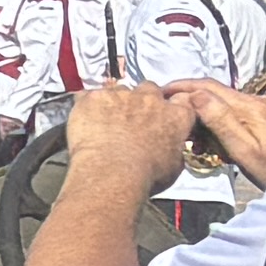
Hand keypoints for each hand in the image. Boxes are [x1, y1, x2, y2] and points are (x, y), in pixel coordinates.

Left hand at [58, 80, 199, 199]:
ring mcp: (122, 95)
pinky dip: (87, 106)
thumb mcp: (174, 164)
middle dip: (141, 102)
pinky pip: (89, 96)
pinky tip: (85, 122)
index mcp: (176, 116)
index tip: (160, 116)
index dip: (168, 108)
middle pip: (148, 90)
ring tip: (104, 125)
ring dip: (114, 103)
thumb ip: (174, 145)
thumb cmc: (144, 176)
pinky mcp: (95, 98)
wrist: (113, 174)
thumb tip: (170, 147)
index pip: (180, 101)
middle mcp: (151, 100)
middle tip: (130, 121)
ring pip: (119, 91)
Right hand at [185, 84, 265, 184]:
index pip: (207, 87)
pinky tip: (246, 136)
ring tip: (214, 136)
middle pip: (224, 94)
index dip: (182, 86)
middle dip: (199, 102)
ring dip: (223, 113)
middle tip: (184, 124)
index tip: (163, 92)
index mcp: (249, 108)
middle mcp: (265, 101)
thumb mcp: (244, 152)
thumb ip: (221, 122)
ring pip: (243, 103)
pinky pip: (263, 111)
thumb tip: (196, 95)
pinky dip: (246, 118)